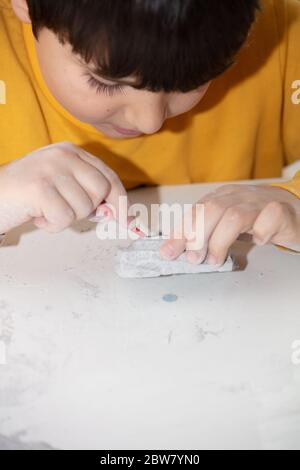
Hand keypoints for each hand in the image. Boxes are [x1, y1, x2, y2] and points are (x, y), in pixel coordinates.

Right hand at [0, 141, 128, 232]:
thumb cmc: (26, 195)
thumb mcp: (60, 184)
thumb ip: (87, 191)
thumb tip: (118, 213)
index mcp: (71, 152)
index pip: (109, 176)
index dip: (120, 200)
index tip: (124, 219)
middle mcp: (63, 155)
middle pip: (101, 191)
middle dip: (87, 209)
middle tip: (65, 210)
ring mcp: (51, 169)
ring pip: (84, 207)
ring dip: (65, 218)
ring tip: (45, 210)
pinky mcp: (39, 187)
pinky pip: (65, 218)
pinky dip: (52, 225)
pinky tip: (37, 216)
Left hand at [160, 184, 299, 264]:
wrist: (296, 211)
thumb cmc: (260, 220)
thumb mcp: (228, 224)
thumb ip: (205, 232)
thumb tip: (179, 248)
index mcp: (223, 197)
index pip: (196, 210)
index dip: (180, 232)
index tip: (169, 252)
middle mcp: (239, 196)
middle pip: (211, 210)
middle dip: (197, 237)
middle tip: (194, 259)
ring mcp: (260, 202)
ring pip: (234, 215)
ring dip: (220, 240)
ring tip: (215, 259)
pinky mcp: (281, 211)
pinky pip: (269, 216)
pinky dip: (261, 231)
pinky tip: (258, 242)